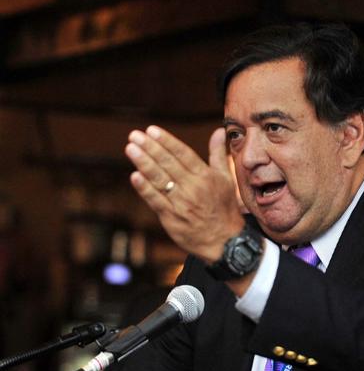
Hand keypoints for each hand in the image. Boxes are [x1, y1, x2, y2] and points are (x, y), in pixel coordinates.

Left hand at [125, 125, 245, 262]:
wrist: (224, 241)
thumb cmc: (224, 207)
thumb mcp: (226, 178)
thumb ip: (218, 153)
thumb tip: (218, 131)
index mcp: (206, 176)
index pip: (183, 154)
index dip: (167, 141)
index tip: (152, 130)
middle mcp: (193, 188)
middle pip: (168, 164)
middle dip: (150, 148)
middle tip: (135, 135)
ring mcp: (181, 203)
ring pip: (159, 179)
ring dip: (143, 163)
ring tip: (130, 148)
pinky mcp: (171, 217)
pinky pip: (155, 200)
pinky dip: (144, 188)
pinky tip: (134, 176)